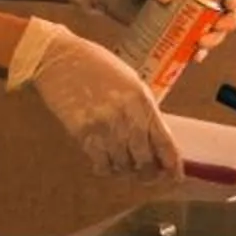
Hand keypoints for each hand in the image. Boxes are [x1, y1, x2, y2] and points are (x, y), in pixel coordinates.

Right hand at [6, 18, 181, 178]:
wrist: (60, 59)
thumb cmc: (96, 65)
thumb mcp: (130, 82)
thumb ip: (143, 109)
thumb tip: (155, 139)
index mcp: (142, 100)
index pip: (165, 142)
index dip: (172, 165)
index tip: (175, 177)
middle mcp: (126, 116)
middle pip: (145, 160)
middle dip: (148, 174)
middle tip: (146, 176)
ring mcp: (104, 126)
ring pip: (123, 165)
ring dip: (125, 170)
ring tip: (122, 164)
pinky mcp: (83, 133)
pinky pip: (101, 163)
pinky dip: (105, 168)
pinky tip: (104, 163)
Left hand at [60, 0, 235, 57]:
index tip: (230, 7)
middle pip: (226, 12)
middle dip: (227, 24)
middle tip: (214, 33)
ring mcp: (188, 16)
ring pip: (213, 31)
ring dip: (214, 41)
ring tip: (199, 46)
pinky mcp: (176, 32)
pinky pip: (194, 45)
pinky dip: (197, 53)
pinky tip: (192, 57)